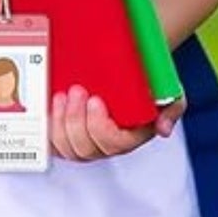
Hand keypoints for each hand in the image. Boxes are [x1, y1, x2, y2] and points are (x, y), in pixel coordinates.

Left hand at [49, 85, 185, 160]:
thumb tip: (162, 128)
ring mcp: (83, 139)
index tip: (96, 100)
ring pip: (66, 148)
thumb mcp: (168, 92)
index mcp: (130, 136)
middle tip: (76, 91)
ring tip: (60, 96)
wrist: (125, 67)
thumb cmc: (145, 82)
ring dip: (59, 122)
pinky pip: (50, 142)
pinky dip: (46, 127)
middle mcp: (105, 143)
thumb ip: (171, 109)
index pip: (115, 144)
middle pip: (86, 149)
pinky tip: (47, 107)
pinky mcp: (64, 130)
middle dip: (76, 120)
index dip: (100, 127)